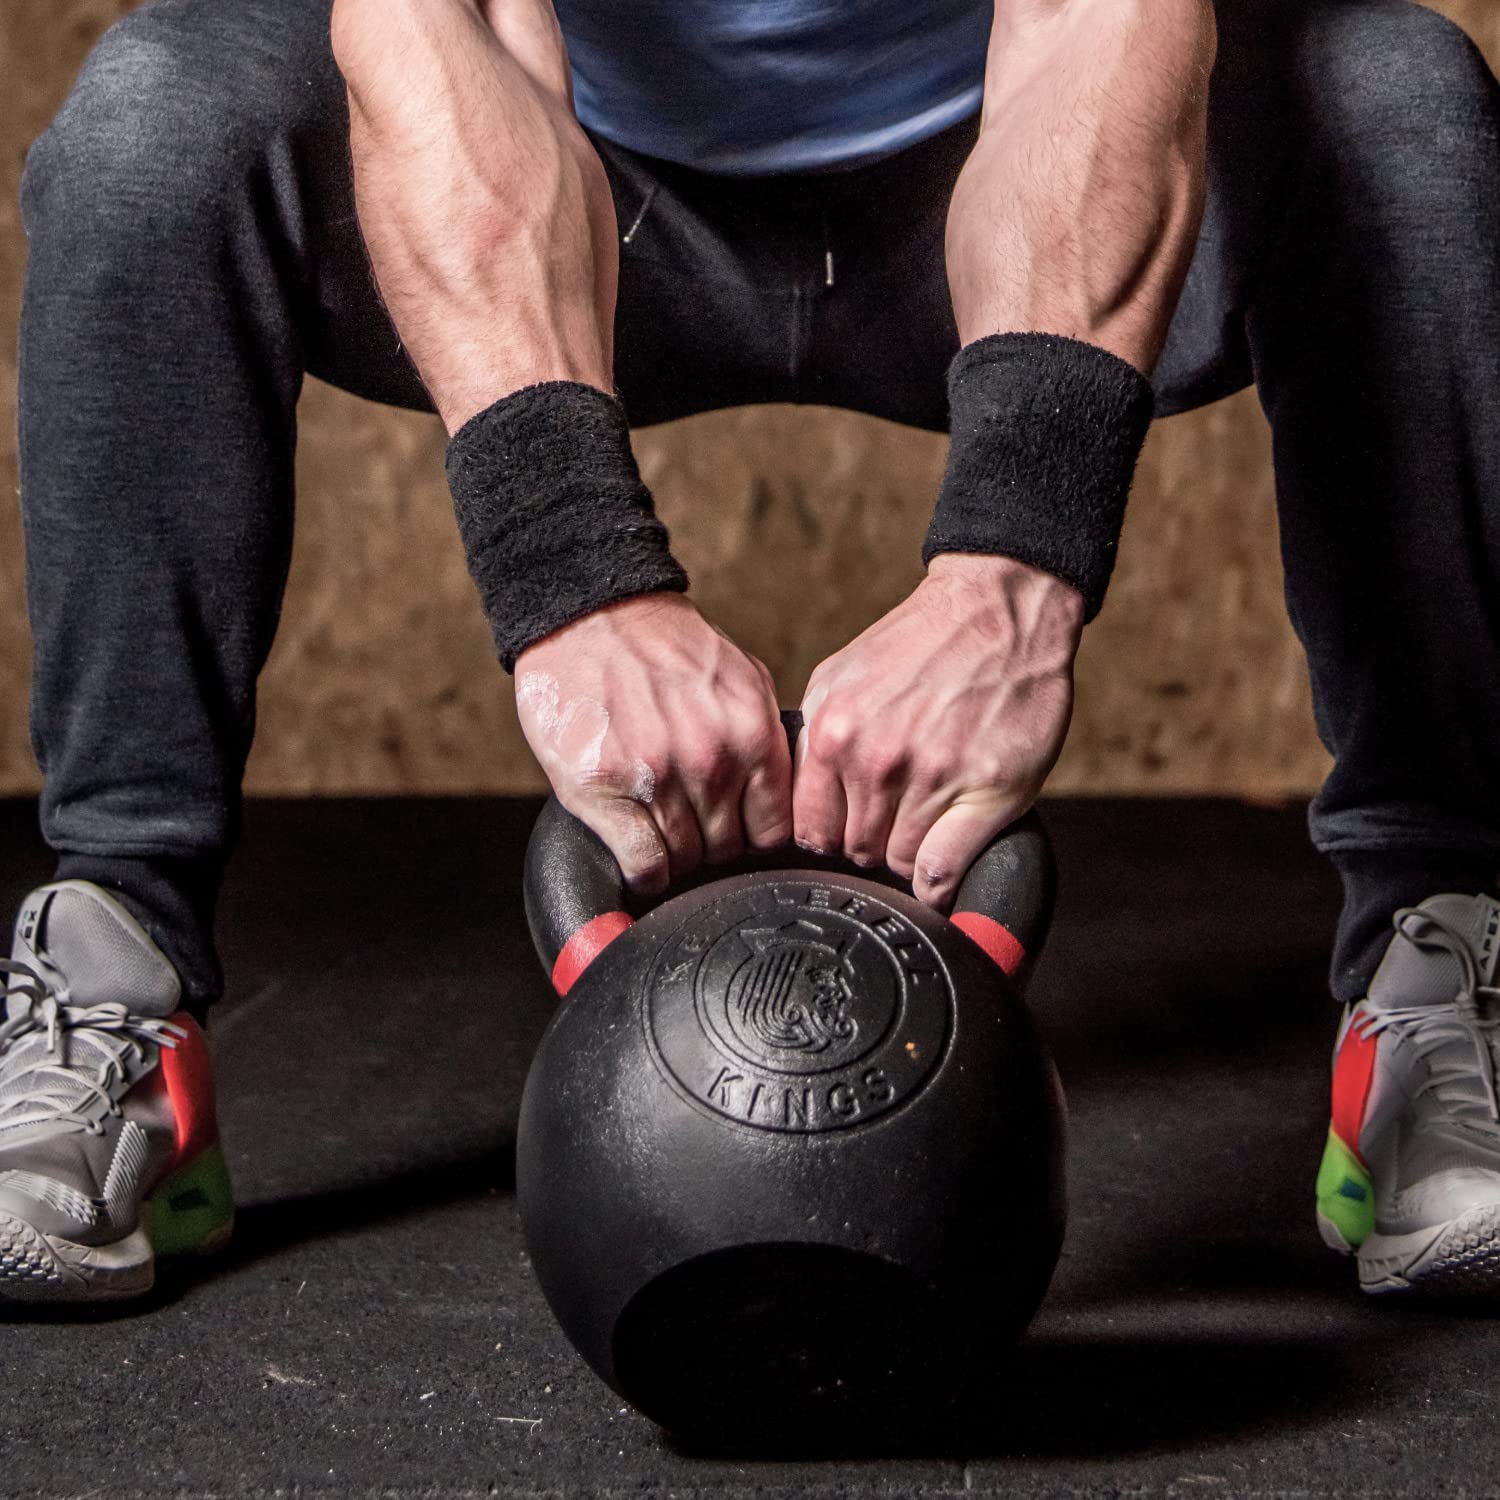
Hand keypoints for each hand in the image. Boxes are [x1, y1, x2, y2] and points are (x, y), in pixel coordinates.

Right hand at [516, 595, 790, 896]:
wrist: (592, 618)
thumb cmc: (664, 649)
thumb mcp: (743, 679)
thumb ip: (768, 737)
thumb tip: (788, 794)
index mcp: (751, 734)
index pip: (774, 831)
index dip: (753, 837)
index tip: (736, 831)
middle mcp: (710, 760)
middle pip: (727, 851)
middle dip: (710, 844)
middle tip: (689, 823)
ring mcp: (656, 778)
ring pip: (684, 862)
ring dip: (673, 855)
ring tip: (659, 826)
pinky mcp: (604, 791)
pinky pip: (643, 864)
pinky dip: (644, 871)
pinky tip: (638, 852)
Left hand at [793, 554, 1082, 908]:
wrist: (997, 610)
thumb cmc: (922, 644)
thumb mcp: (839, 679)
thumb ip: (815, 741)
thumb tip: (797, 802)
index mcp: (834, 732)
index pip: (812, 830)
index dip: (832, 834)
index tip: (849, 828)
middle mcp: (877, 758)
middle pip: (856, 850)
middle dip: (873, 841)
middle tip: (896, 816)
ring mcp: (934, 776)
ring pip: (901, 863)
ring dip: (911, 853)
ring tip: (927, 819)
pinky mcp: (988, 790)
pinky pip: (943, 871)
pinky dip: (941, 882)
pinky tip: (944, 868)